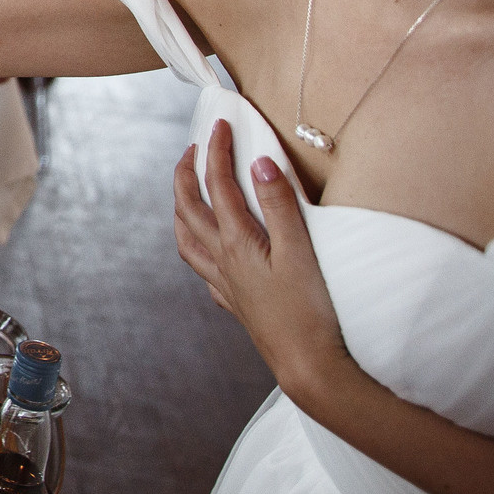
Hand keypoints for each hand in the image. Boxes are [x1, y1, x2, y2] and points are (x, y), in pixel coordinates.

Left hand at [170, 120, 356, 397]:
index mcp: (237, 243)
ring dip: (182, 210)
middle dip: (186, 175)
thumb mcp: (302, 251)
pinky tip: (210, 251)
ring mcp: (225, 285)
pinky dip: (198, 248)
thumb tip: (259, 163)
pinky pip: (203, 269)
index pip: (218, 186)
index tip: (220, 126)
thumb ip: (281, 206)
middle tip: (192, 150)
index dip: (216, 151)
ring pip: (187, 240)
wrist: (309, 367)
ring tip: (188, 193)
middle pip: (188, 209)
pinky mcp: (235, 304)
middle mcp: (221, 262)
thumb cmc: (311, 311)